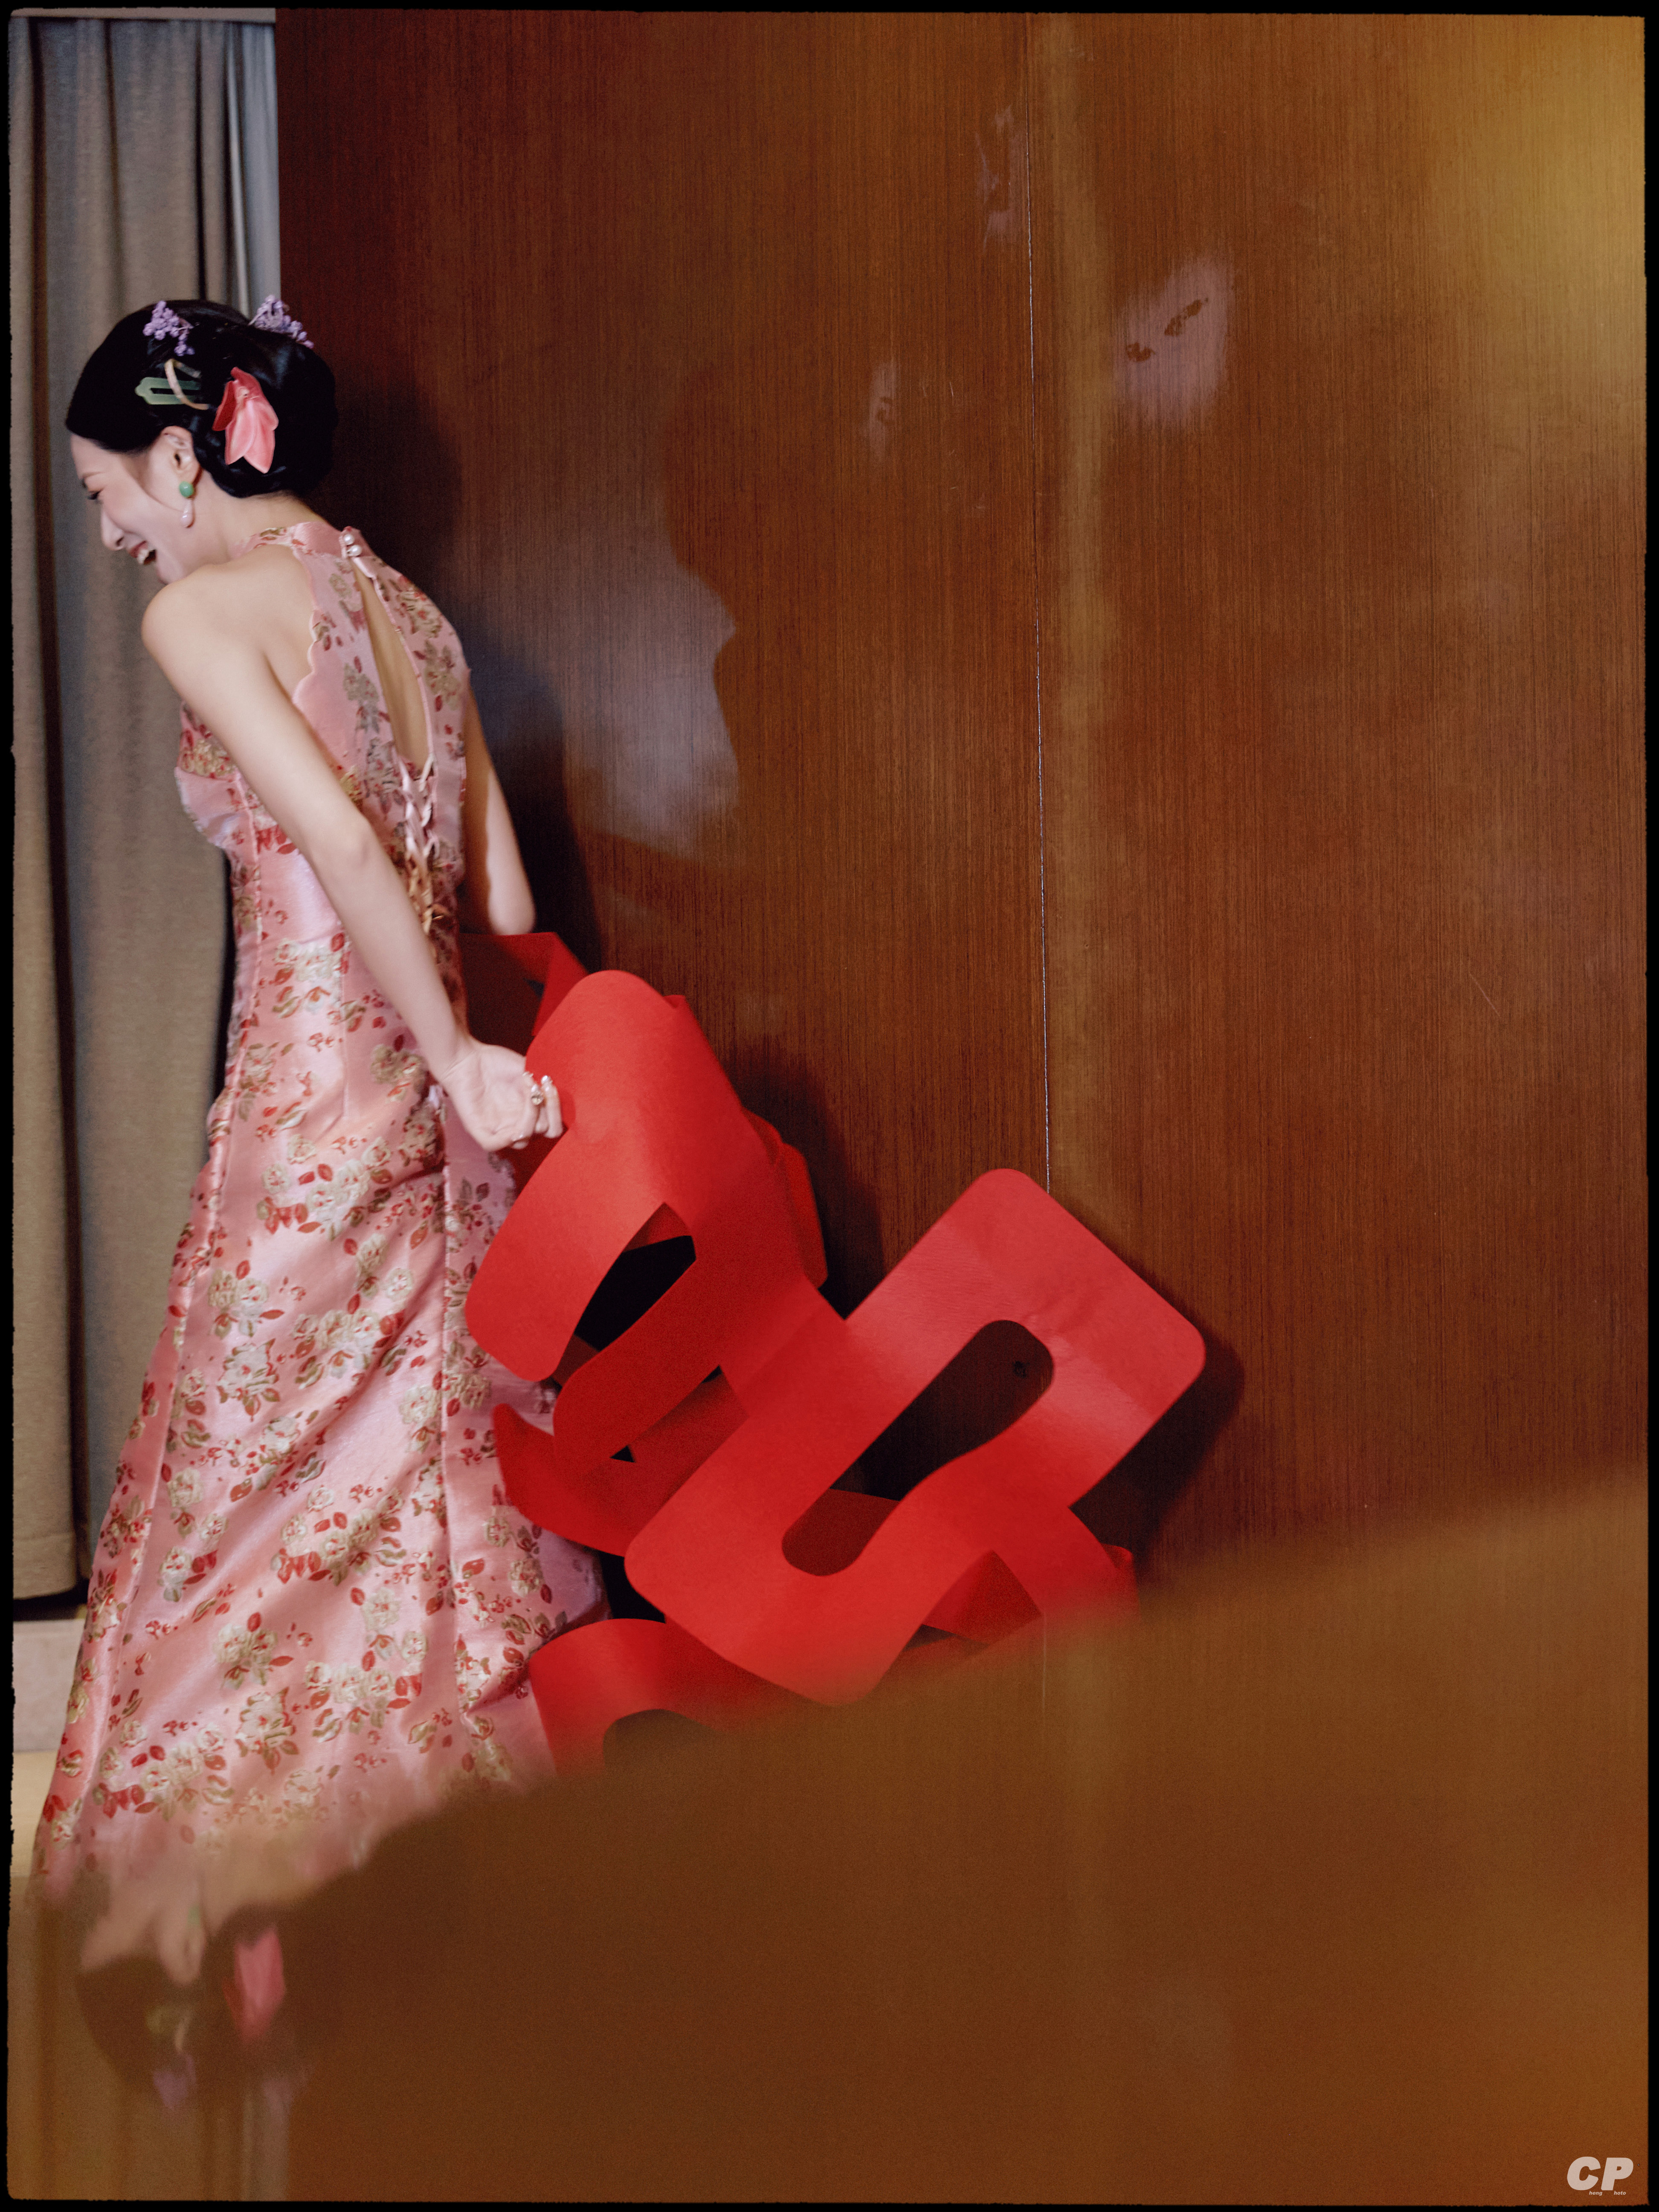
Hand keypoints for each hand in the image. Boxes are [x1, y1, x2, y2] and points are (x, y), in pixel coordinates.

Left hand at [433, 1036, 561, 1155]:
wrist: (466, 1057)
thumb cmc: (495, 1062)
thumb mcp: (527, 1072)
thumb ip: (543, 1087)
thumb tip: (563, 1095)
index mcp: (529, 1114)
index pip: (553, 1126)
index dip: (556, 1110)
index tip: (550, 1084)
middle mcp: (516, 1124)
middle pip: (544, 1133)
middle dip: (547, 1110)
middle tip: (540, 1086)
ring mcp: (499, 1129)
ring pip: (523, 1139)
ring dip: (530, 1116)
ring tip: (526, 1087)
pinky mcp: (480, 1131)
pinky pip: (496, 1145)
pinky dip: (507, 1136)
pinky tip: (513, 1115)